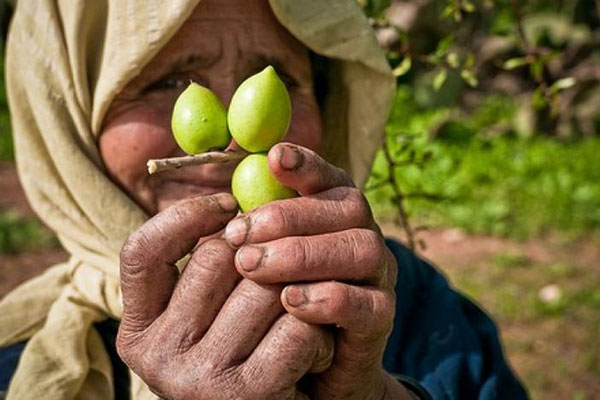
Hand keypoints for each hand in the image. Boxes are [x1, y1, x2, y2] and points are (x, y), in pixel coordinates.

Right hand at [117, 193, 333, 399]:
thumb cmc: (251, 356)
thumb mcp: (212, 315)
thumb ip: (209, 265)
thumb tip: (235, 195)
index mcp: (139, 331)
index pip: (141, 252)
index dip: (185, 215)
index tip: (228, 203)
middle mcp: (157, 358)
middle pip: (217, 258)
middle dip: (264, 250)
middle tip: (287, 267)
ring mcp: (198, 379)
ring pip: (265, 287)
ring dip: (300, 291)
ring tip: (305, 313)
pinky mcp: (247, 395)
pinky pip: (297, 326)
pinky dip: (319, 330)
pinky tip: (318, 348)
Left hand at [223, 144, 415, 399]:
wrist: (311, 373)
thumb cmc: (275, 310)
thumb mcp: (260, 267)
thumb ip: (251, 233)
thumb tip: (217, 200)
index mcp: (337, 217)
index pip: (331, 178)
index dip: (307, 165)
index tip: (274, 158)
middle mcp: (363, 238)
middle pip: (349, 206)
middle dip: (290, 215)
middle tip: (239, 234)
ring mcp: (378, 278)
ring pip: (361, 248)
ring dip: (304, 253)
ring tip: (253, 267)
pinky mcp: (381, 320)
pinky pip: (368, 302)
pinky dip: (328, 298)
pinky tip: (290, 302)